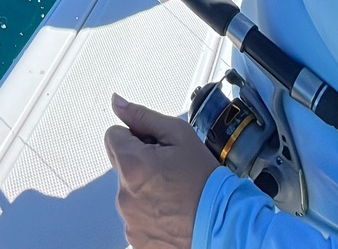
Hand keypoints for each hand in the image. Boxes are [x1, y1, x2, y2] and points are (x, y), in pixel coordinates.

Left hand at [104, 95, 216, 248]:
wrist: (224, 224)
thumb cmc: (205, 181)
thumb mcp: (179, 135)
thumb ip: (143, 117)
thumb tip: (116, 102)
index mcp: (132, 165)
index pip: (113, 135)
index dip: (135, 136)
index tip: (154, 147)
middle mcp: (124, 195)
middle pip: (120, 163)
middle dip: (139, 161)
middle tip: (168, 169)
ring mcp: (129, 220)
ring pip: (128, 190)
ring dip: (143, 188)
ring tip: (172, 192)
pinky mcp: (136, 238)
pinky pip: (135, 215)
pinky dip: (148, 212)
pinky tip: (170, 211)